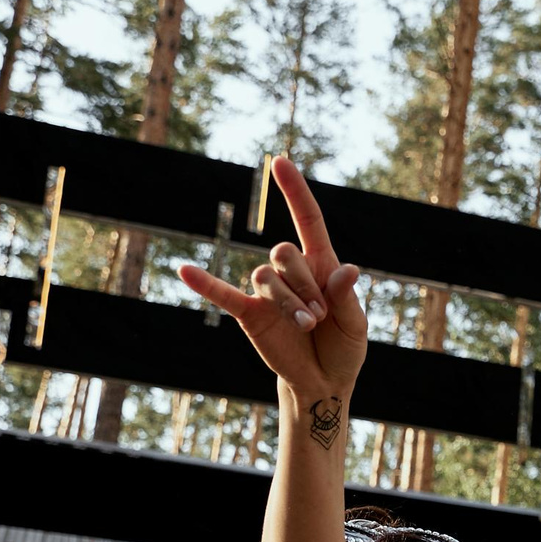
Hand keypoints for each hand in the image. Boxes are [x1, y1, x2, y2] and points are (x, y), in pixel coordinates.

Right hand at [179, 156, 368, 408]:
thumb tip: (346, 270)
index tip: (280, 160)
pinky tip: (184, 271)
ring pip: (265, 277)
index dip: (294, 191)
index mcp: (321, 265)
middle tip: (321, 314)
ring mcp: (267, 292)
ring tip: (307, 325)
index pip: (307, 220)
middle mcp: (291, 273)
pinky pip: (224, 294)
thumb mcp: (356, 324)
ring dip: (288, 302)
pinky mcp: (250, 314)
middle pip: (284, 252)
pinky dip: (206, 284)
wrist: (325, 381)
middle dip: (305, 283)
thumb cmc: (344, 348)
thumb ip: (348, 298)